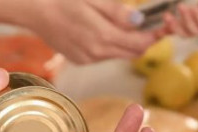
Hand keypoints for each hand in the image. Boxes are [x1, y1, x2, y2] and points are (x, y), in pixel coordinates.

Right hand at [24, 0, 157, 63]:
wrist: (34, 11)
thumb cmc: (63, 0)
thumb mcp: (93, 0)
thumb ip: (118, 12)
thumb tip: (139, 21)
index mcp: (102, 37)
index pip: (139, 44)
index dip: (154, 36)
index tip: (162, 26)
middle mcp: (96, 53)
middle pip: (132, 52)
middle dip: (143, 41)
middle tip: (150, 26)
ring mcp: (87, 59)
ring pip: (118, 54)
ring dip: (126, 43)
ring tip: (125, 26)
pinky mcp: (80, 60)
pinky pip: (104, 55)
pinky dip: (110, 46)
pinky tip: (103, 31)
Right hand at [157, 0, 197, 37]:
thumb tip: (193, 4)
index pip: (186, 27)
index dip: (173, 26)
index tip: (164, 17)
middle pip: (188, 33)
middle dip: (175, 26)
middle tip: (166, 16)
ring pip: (197, 31)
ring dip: (187, 21)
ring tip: (182, 8)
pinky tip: (194, 10)